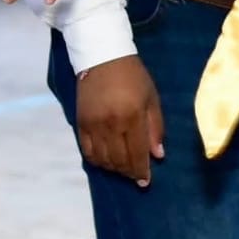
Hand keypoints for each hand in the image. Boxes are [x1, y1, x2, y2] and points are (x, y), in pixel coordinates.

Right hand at [75, 55, 164, 186]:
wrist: (102, 56)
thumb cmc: (133, 75)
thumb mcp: (151, 97)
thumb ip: (155, 127)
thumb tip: (158, 155)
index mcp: (132, 116)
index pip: (137, 153)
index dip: (141, 171)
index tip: (145, 182)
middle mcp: (111, 124)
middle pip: (119, 160)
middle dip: (128, 172)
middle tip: (134, 175)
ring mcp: (93, 125)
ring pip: (103, 160)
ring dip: (114, 169)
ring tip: (122, 168)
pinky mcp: (80, 123)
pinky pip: (87, 152)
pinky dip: (97, 161)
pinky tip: (105, 161)